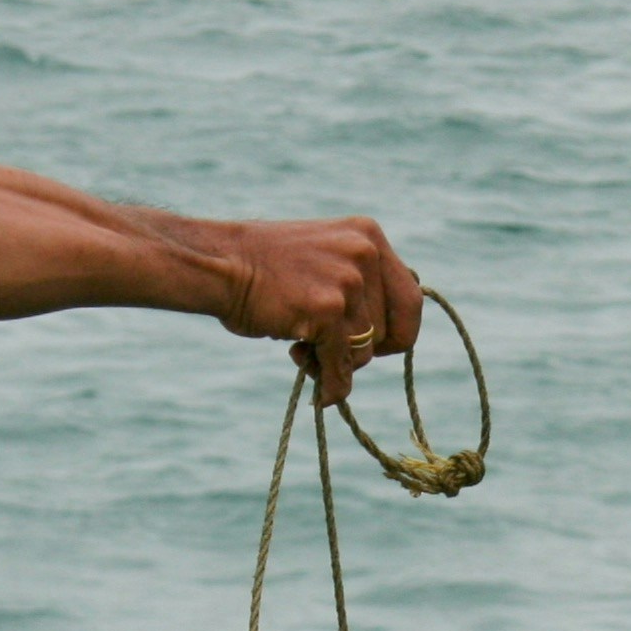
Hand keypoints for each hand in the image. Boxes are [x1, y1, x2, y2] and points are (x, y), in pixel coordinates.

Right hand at [215, 215, 425, 406]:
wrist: (219, 263)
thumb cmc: (263, 268)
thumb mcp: (324, 257)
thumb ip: (358, 283)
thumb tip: (382, 334)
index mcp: (369, 236)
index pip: (411, 299)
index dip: (396, 332)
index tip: (372, 345)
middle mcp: (366, 253)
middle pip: (390, 330)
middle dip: (361, 352)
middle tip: (327, 353)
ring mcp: (348, 280)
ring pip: (365, 351)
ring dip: (337, 365)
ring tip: (303, 354)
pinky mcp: (327, 310)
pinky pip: (342, 365)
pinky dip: (333, 387)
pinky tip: (321, 394)